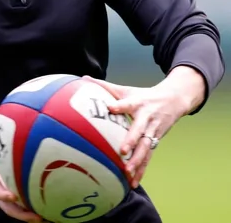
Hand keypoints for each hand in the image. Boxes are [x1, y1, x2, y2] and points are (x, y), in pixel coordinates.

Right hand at [0, 144, 42, 221]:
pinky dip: (30, 211)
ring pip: (15, 210)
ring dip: (28, 216)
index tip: (13, 196)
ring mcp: (2, 197)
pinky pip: (19, 207)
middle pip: (8, 207)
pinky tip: (44, 212)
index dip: (3, 194)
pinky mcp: (8, 197)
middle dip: (22, 214)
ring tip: (44, 218)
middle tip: (36, 217)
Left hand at [83, 70, 201, 187]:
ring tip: (128, 172)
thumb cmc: (143, 96)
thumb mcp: (127, 89)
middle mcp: (147, 119)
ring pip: (146, 148)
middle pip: (139, 131)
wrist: (174, 100)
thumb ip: (105, 86)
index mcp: (138, 104)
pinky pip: (148, 157)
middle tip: (122, 151)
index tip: (111, 107)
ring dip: (138, 161)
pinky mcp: (156, 141)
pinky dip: (141, 170)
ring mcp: (153, 131)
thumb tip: (84, 77)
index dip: (119, 105)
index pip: (128, 104)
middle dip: (131, 141)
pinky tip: (134, 181)